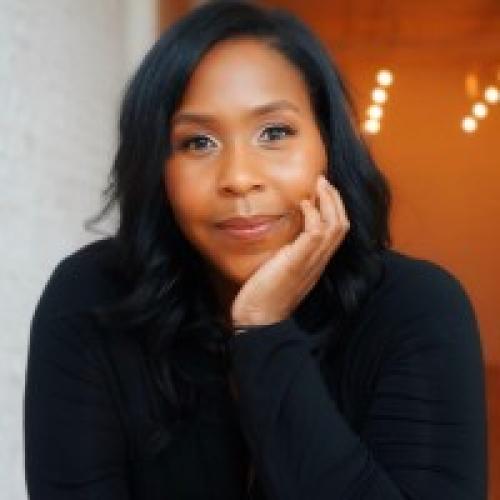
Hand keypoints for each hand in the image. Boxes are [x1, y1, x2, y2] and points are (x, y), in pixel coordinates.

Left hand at [231, 174, 349, 327]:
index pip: (337, 231)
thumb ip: (288, 254)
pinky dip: (313, 214)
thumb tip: (284, 236)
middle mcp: (318, 262)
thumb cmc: (265, 295)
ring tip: (318, 184)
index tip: (322, 191)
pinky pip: (316, 233)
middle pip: (342, 225)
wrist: (258, 319)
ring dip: (328, 201)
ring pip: (335, 226)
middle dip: (335, 199)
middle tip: (323, 180)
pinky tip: (303, 204)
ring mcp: (311, 263)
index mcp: (316, 263)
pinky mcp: (298, 262)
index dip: (334, 209)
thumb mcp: (281, 269)